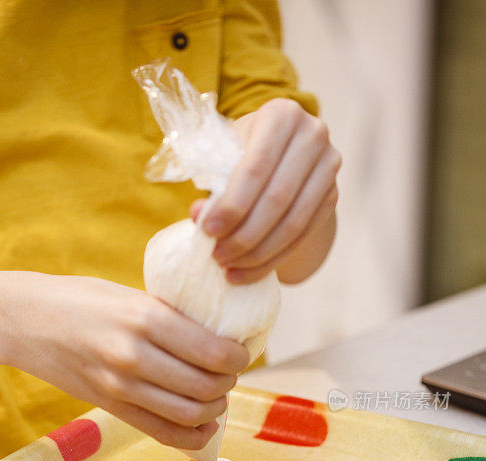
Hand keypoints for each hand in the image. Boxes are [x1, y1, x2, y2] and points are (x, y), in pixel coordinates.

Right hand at [0, 273, 248, 448]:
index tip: (240, 352)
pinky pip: (163, 434)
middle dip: (229, 383)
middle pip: (207, 387)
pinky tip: (203, 424)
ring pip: (190, 415)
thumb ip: (171, 318)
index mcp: (145, 319)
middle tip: (229, 372)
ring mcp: (120, 388)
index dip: (238, 357)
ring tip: (215, 394)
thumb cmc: (81, 299)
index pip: (213, 352)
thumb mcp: (131, 295)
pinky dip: (194, 435)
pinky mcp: (110, 408)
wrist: (24, 320)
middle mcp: (134, 357)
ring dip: (215, 408)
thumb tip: (220, 336)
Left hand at [190, 98, 340, 284]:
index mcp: (281, 115)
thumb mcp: (223, 153)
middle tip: (216, 256)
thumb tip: (199, 214)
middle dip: (243, 235)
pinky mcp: (332, 196)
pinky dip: (272, 260)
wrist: (279, 153)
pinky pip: (302, 237)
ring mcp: (329, 167)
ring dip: (258, 253)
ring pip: (293, 223)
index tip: (207, 231)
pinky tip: (246, 273)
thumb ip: (211, 181)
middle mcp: (313, 135)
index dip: (231, 204)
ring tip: (228, 269)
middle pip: (278, 199)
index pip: (255, 168)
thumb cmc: (241, 150)